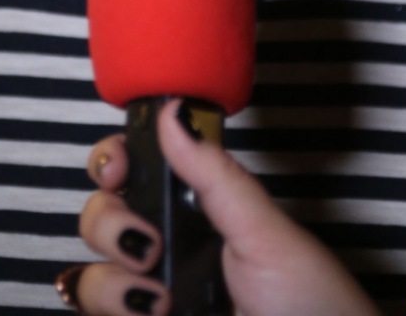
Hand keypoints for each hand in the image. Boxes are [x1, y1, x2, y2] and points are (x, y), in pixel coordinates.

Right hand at [67, 99, 378, 315]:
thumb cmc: (314, 304)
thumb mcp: (265, 231)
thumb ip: (214, 174)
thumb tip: (174, 110)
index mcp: (199, 212)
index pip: (137, 171)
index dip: (114, 162)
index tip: (118, 169)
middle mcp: (170, 253)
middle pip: (101, 219)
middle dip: (107, 222)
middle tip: (148, 243)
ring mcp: (155, 300)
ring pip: (91, 277)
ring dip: (110, 282)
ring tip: (158, 300)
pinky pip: (97, 315)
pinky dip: (112, 310)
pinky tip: (151, 315)